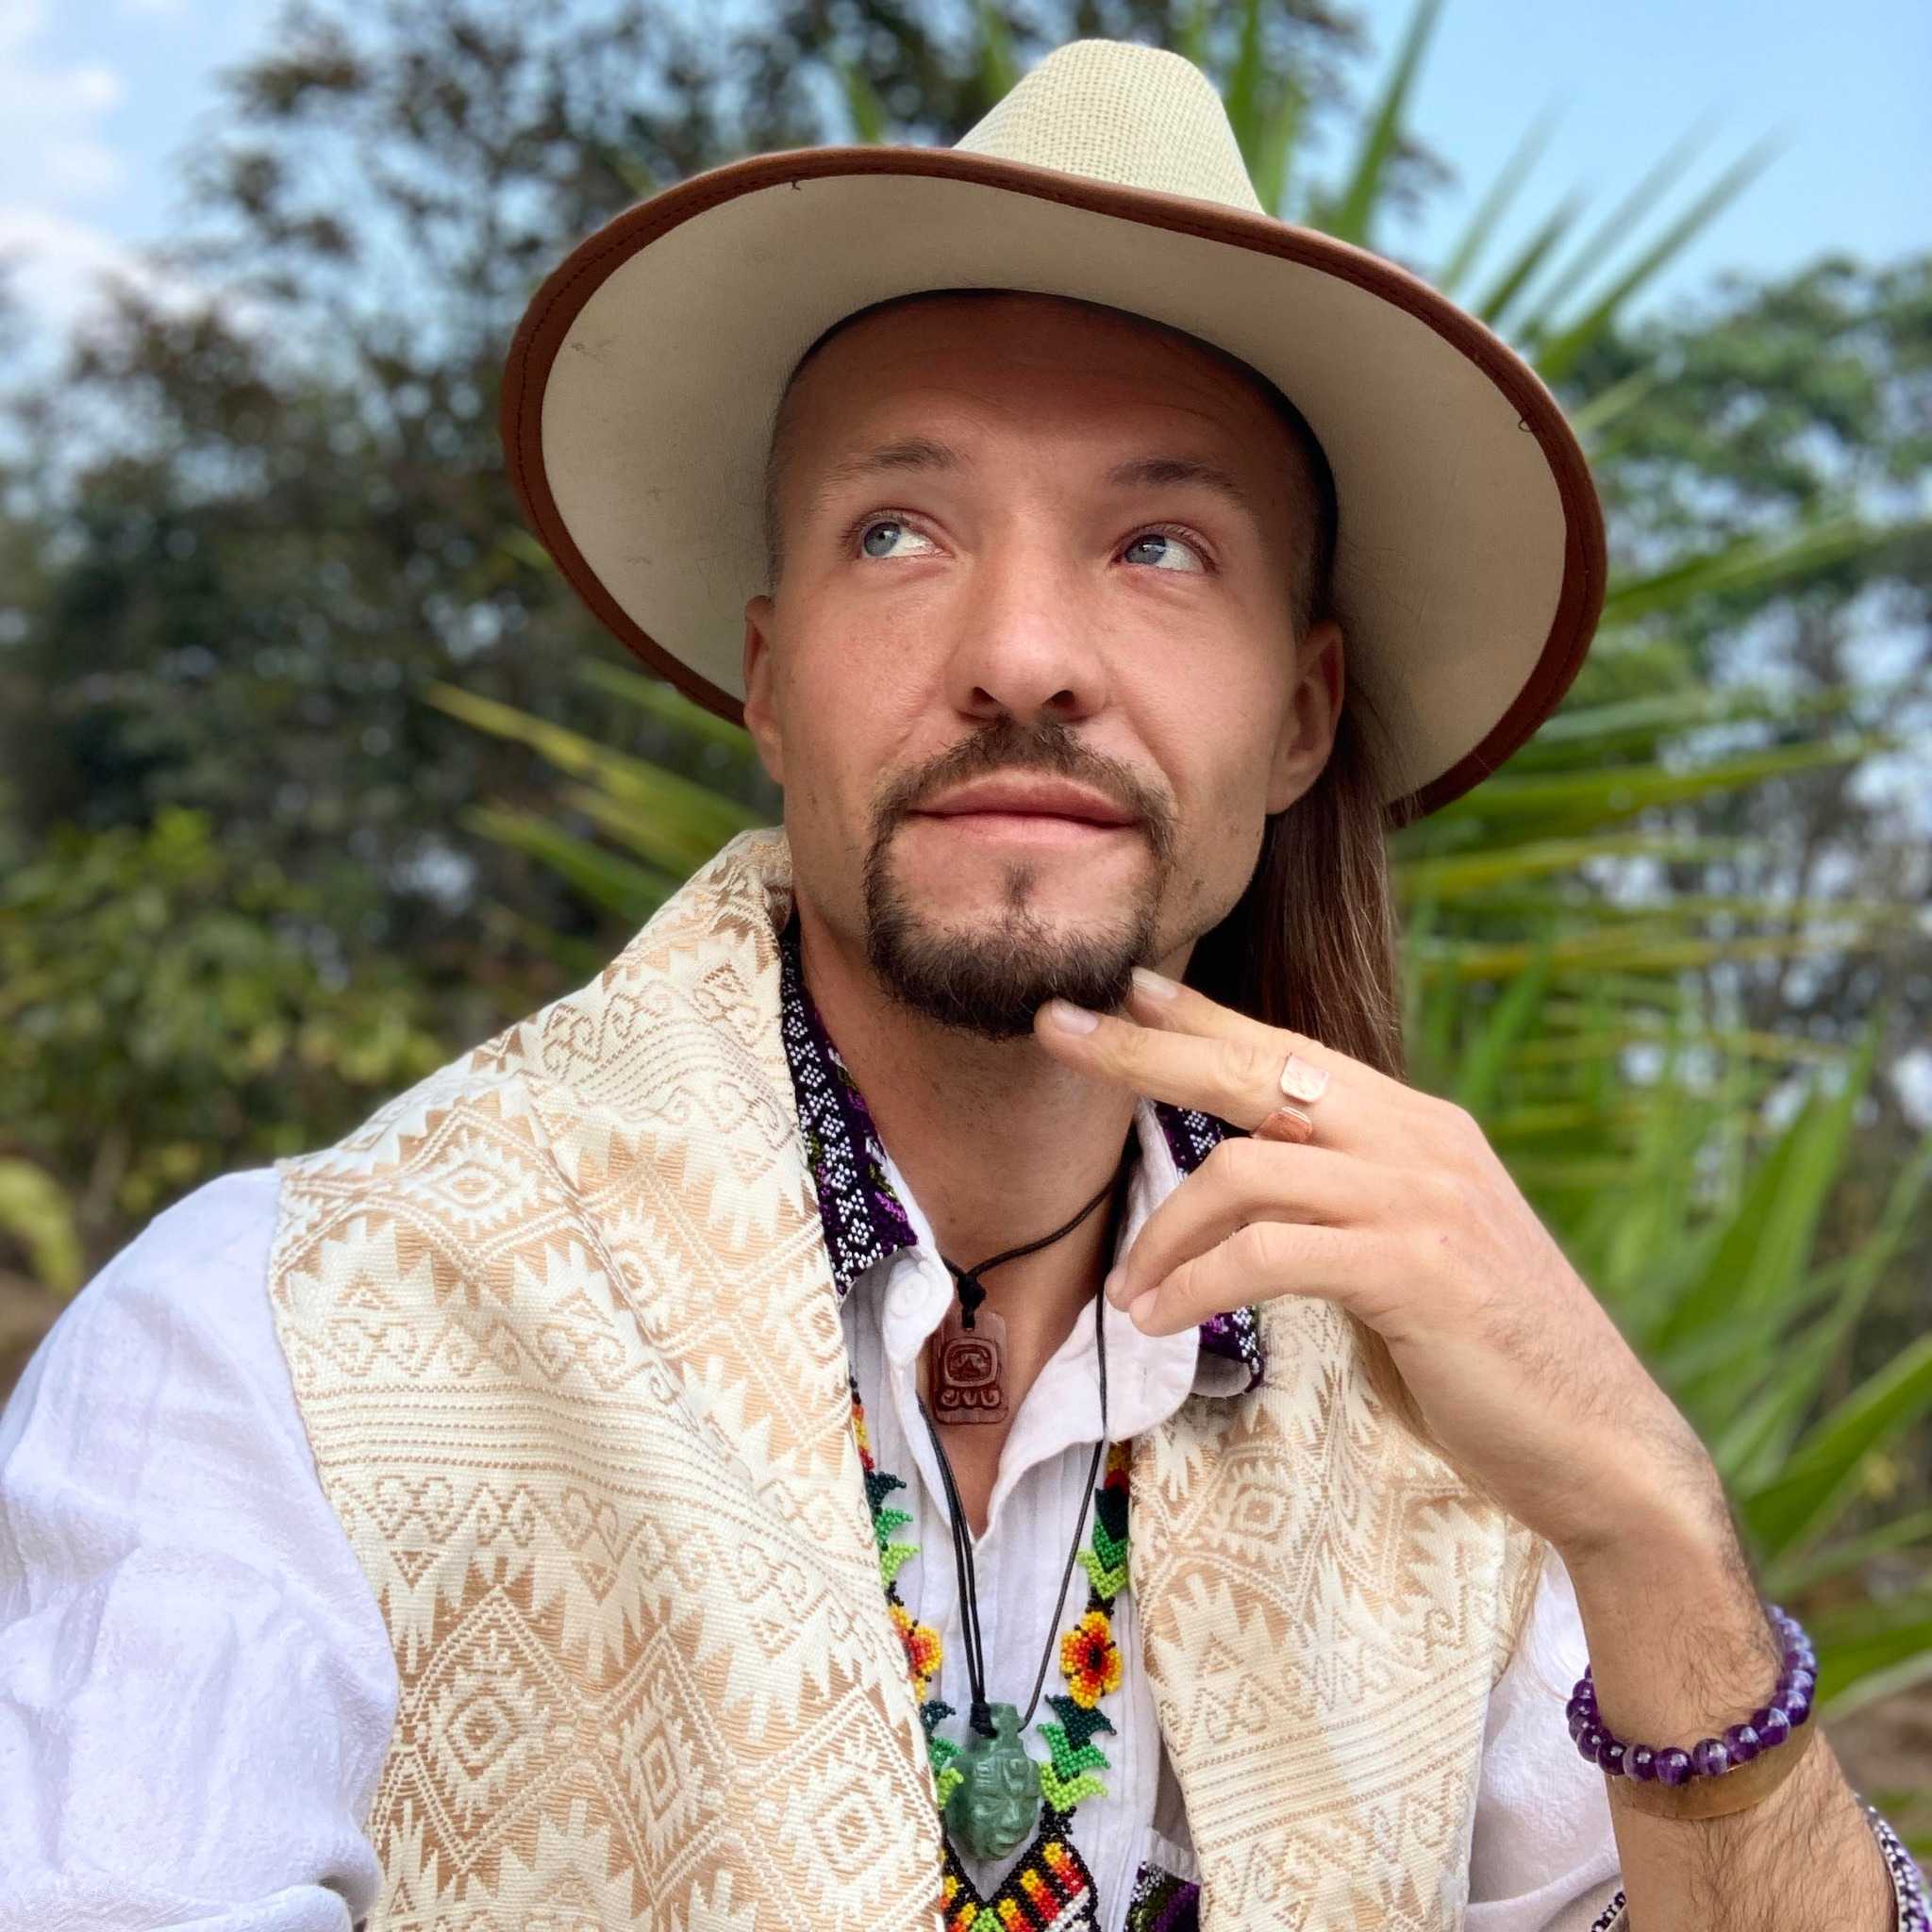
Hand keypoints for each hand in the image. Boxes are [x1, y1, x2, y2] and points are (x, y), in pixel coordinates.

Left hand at [1032, 970, 1719, 1563]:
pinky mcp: (1416, 1266)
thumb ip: (1340, 1211)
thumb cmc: (1488, 1362)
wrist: (1603, 1448)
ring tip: (1125, 1294)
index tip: (1128, 990)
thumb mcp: (1406, 1258)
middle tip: (1058, 1031)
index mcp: (1419, 1129)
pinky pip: (1267, 1254)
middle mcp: (1422, 1141)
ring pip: (1246, 1169)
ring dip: (1162, 1234)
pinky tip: (1158, 1321)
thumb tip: (1251, 1200)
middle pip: (1255, 1074)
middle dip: (1145, 1051)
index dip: (1205, 1015)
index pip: (1291, 1050)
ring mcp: (1423, 1198)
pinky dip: (1195, 1286)